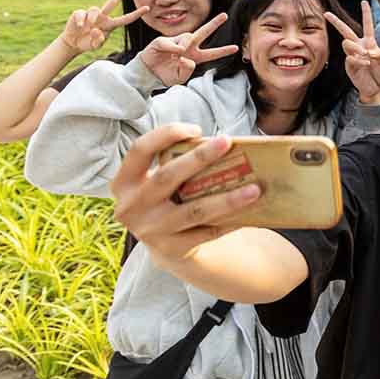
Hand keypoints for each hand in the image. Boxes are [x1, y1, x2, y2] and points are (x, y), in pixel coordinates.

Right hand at [60, 0, 149, 53]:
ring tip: (88, 26)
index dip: (136, 14)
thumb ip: (98, 40)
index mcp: (110, 25)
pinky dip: (81, 20)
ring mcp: (91, 14)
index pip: (125, 19)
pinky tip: (80, 26)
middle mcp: (102, 17)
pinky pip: (81, 13)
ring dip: (92, 18)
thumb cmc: (88, 43)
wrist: (73, 42)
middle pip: (112, 1)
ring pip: (95, 10)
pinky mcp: (79, 13)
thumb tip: (96, 29)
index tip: (147, 8)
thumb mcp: (95, 46)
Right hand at [110, 124, 262, 263]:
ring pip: (194, 210)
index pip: (139, 150)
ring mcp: (150, 231)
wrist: (167, 247)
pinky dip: (230, 221)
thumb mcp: (160, 182)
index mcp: (124, 183)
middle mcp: (131, 207)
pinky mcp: (171, 249)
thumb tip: (222, 145)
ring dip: (227, 199)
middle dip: (198, 157)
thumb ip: (176, 164)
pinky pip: (207, 232)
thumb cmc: (170, 199)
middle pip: (167, 177)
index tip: (196, 128)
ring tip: (254, 189)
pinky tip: (249, 210)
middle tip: (227, 142)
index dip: (165, 135)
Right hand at [139, 13, 237, 85]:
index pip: (211, 54)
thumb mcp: (179, 78)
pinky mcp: (163, 40)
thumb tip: (186, 56)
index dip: (223, 51)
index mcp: (194, 57)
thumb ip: (187, 70)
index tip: (236, 48)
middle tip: (225, 15)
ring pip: (187, 39)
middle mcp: (187, 47)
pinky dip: (172, 49)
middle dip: (214, 24)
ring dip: (185, 48)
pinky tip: (169, 54)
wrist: (148, 73)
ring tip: (176, 58)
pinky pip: (171, 42)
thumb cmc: (165, 75)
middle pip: (203, 33)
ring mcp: (176, 42)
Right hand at [325, 2, 379, 105]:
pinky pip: (350, 58)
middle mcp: (359, 46)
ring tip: (365, 56)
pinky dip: (359, 61)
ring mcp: (352, 55)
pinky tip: (366, 65)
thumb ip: (379, 55)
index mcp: (369, 42)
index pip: (367, 25)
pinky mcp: (348, 64)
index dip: (366, 13)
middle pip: (345, 31)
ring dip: (356, 48)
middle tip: (326, 13)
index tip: (364, 1)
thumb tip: (368, 51)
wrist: (376, 88)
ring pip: (347, 44)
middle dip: (335, 22)